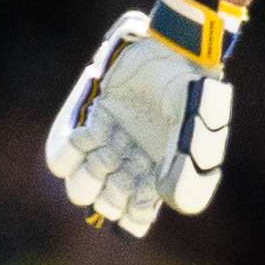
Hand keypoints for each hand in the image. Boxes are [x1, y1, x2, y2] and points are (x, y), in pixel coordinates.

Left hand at [46, 11, 233, 237]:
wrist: (171, 46)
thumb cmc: (194, 89)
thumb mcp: (203, 131)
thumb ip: (191, 171)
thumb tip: (164, 201)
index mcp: (156, 175)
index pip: (133, 218)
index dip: (133, 216)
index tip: (144, 196)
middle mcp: (128, 164)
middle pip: (103, 205)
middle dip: (113, 194)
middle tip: (129, 166)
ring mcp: (104, 145)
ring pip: (78, 188)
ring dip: (92, 175)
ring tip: (112, 149)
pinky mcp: (84, 123)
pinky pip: (61, 159)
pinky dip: (75, 150)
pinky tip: (96, 129)